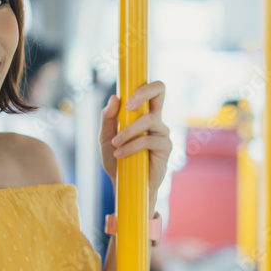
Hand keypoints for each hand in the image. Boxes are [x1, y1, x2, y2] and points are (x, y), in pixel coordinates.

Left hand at [99, 81, 171, 198]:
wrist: (124, 185)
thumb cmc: (116, 159)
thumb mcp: (105, 137)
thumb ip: (108, 118)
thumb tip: (114, 97)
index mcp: (142, 113)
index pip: (150, 90)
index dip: (142, 84)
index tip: (125, 98)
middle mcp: (156, 119)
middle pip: (160, 90)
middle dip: (142, 92)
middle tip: (127, 107)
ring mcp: (163, 133)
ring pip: (148, 120)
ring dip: (128, 131)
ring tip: (115, 144)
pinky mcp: (165, 148)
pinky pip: (148, 140)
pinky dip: (131, 146)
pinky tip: (120, 155)